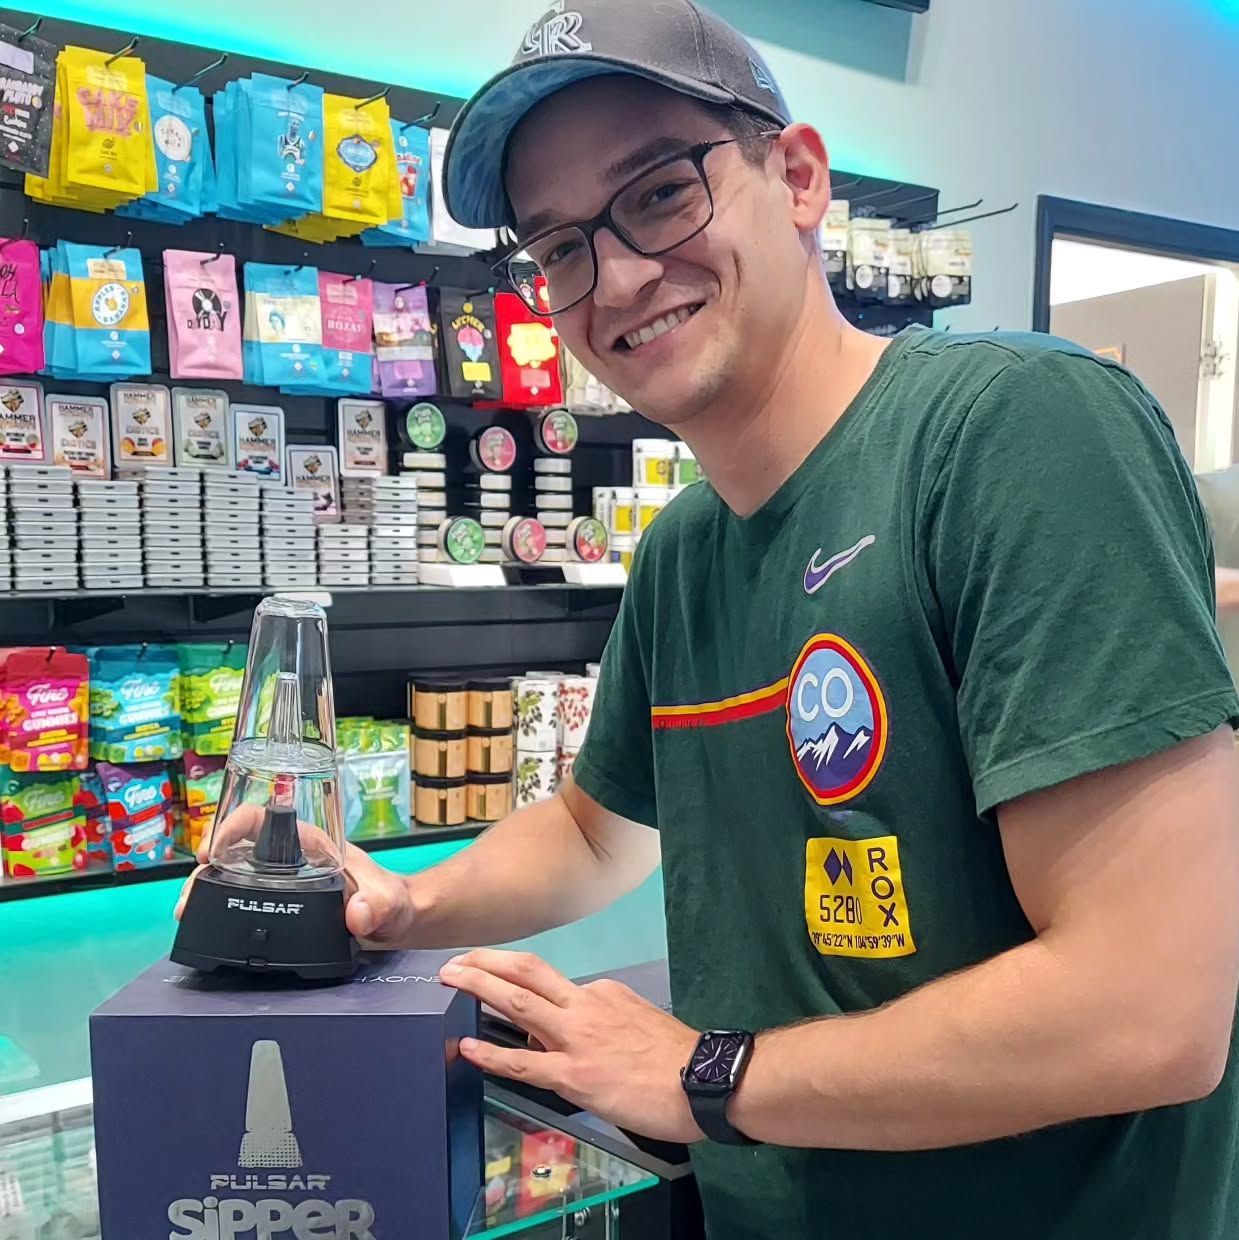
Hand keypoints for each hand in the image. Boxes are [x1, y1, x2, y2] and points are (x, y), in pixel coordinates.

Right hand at [173, 803, 415, 948]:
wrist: (394, 925)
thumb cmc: (394, 903)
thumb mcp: (390, 904)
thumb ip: (379, 907)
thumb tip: (356, 912)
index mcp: (311, 842)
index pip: (263, 817)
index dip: (231, 826)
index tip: (212, 850)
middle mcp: (290, 857)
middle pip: (236, 848)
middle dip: (206, 866)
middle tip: (189, 893)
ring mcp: (281, 882)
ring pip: (232, 875)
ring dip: (205, 888)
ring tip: (187, 911)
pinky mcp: (277, 906)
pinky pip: (240, 899)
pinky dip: (218, 907)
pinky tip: (205, 924)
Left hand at [439, 949, 703, 1143]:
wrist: (704, 1080)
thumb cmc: (679, 1059)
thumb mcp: (639, 1021)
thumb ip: (604, 1021)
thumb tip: (573, 1036)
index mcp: (603, 993)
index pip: (554, 985)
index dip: (523, 987)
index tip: (502, 989)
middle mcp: (586, 1005)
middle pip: (527, 972)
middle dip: (487, 961)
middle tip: (456, 959)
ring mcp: (577, 1038)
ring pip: (517, 1003)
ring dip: (479, 986)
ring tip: (450, 979)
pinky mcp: (574, 1074)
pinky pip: (522, 1062)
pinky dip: (490, 1054)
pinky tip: (467, 1049)